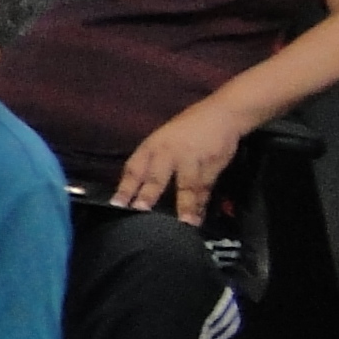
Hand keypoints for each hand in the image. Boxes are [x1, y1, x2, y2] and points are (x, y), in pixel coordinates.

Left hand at [112, 101, 248, 224]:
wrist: (221, 114)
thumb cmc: (186, 130)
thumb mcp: (162, 141)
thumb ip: (151, 164)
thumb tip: (137, 192)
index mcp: (151, 147)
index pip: (133, 169)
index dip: (125, 187)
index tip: (116, 205)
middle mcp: (168, 153)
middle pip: (156, 176)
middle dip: (148, 194)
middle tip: (141, 210)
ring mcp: (191, 159)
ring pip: (186, 185)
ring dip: (184, 205)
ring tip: (183, 223)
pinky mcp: (211, 164)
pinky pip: (205, 188)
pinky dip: (202, 204)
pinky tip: (198, 219)